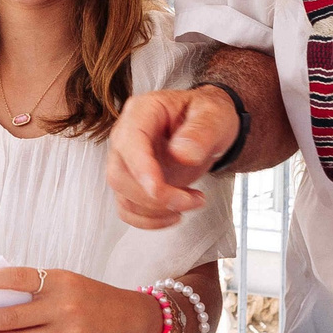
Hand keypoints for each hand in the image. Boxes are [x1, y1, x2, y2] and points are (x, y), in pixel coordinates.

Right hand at [104, 86, 232, 229]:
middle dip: (154, 198)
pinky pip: (128, 209)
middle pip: (119, 175)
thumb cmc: (208, 116)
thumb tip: (182, 154)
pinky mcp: (132, 181)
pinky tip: (174, 214)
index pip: (130, 142)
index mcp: (143, 112)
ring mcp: (126, 160)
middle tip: (191, 200)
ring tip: (192, 202)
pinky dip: (149, 220)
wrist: (208, 127)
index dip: (141, 169)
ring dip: (156, 210)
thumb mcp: (213, 116)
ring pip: (123, 196)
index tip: (159, 190)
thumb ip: (200, 132)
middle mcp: (127, 135)